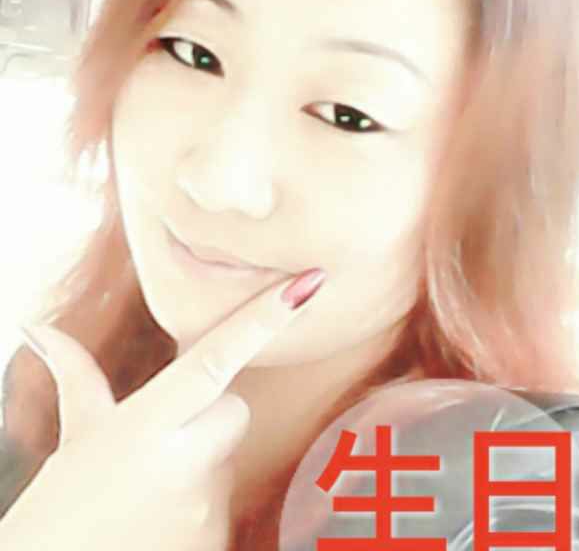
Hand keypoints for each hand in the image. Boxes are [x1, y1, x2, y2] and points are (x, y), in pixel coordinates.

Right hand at [0, 268, 325, 550]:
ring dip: (204, 458)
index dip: (264, 319)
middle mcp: (183, 462)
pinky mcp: (218, 539)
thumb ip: (74, 373)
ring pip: (230, 453)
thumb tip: (38, 328)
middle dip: (212, 412)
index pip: (217, 359)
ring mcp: (206, 506)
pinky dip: (204, 498)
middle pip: (236, 409)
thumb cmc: (64, 500)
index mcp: (146, 424)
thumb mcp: (78, 431)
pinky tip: (168, 512)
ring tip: (158, 483)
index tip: (309, 285)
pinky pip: (229, 498)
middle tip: (168, 438)